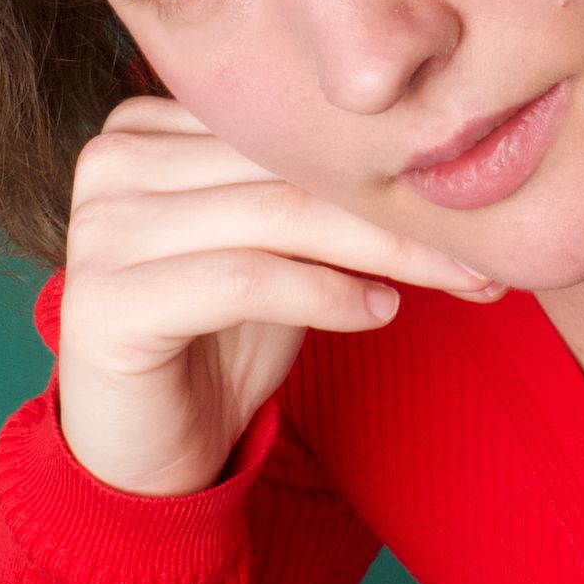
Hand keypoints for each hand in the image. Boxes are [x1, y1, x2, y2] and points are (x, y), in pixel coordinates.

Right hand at [55, 95, 504, 494]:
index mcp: (144, 127)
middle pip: (283, 166)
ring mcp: (99, 228)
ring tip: (457, 281)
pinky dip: (327, 294)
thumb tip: (446, 164)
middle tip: (485, 247)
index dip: (380, 160)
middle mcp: (110, 161)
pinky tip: (381, 313)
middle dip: (395, 208)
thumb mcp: (278, 251)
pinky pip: (244, 278)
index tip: (471, 200)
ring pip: (275, 213)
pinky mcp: (106, 301)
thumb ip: (320, 197)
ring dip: (382, 250)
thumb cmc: (216, 344)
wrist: (143, 457)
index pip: (282, 126)